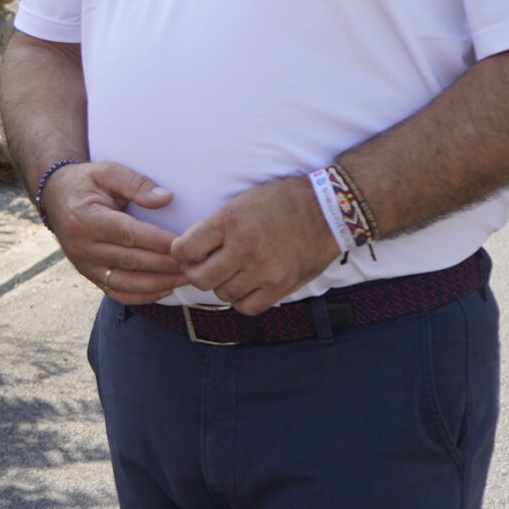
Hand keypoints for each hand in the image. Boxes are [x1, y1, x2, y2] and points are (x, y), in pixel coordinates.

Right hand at [42, 162, 187, 304]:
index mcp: (85, 218)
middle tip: (195, 264)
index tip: (184, 244)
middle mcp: (81, 246)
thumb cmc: (86, 181)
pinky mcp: (88, 274)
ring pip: (124, 282)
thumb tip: (165, 198)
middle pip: (129, 260)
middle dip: (165, 264)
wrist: (56, 196)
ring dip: (158, 283)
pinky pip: (116, 292)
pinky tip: (165, 289)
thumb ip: (136, 183)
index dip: (157, 241)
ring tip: (186, 278)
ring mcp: (83, 264)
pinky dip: (141, 296)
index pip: (127, 233)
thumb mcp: (108, 171)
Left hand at [172, 175, 341, 315]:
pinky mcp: (280, 286)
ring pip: (223, 294)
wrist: (327, 210)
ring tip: (233, 272)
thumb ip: (215, 227)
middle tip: (206, 266)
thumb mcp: (241, 201)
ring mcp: (262, 270)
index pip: (183, 250)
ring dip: (223, 285)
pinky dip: (243, 300)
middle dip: (198, 274)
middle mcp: (243, 247)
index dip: (181, 254)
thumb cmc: (282, 202)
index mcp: (229, 220)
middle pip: (200, 279)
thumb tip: (189, 252)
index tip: (188, 253)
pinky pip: (247, 307)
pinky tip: (248, 286)